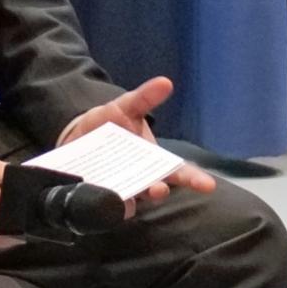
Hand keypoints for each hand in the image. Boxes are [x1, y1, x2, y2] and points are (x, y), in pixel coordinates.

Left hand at [57, 75, 215, 201]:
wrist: (77, 135)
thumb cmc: (110, 122)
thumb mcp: (126, 107)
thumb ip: (144, 98)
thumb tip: (165, 82)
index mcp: (154, 161)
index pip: (181, 172)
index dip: (195, 179)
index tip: (209, 185)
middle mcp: (141, 179)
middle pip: (157, 190)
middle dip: (158, 190)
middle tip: (159, 189)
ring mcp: (121, 189)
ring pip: (129, 200)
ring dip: (129, 198)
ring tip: (126, 196)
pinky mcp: (98, 197)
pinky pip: (103, 205)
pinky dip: (103, 203)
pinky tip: (99, 196)